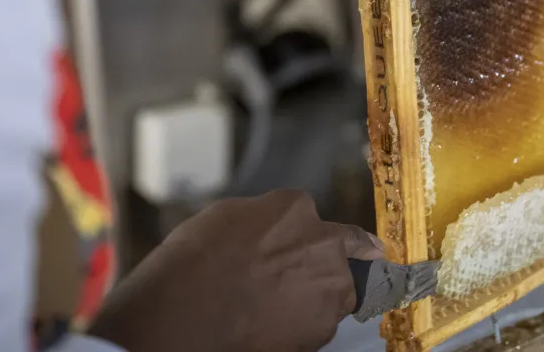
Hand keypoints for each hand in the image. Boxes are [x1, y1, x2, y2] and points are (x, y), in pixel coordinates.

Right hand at [88, 190, 382, 351]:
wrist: (185, 314)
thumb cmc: (194, 261)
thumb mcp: (228, 217)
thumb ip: (266, 218)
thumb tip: (275, 226)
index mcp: (297, 209)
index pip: (322, 217)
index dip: (334, 237)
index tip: (358, 248)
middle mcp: (324, 248)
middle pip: (338, 261)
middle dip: (320, 270)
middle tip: (286, 283)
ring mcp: (327, 294)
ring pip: (331, 298)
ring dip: (313, 300)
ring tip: (271, 308)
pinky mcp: (319, 334)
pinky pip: (316, 327)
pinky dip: (300, 327)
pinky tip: (268, 326)